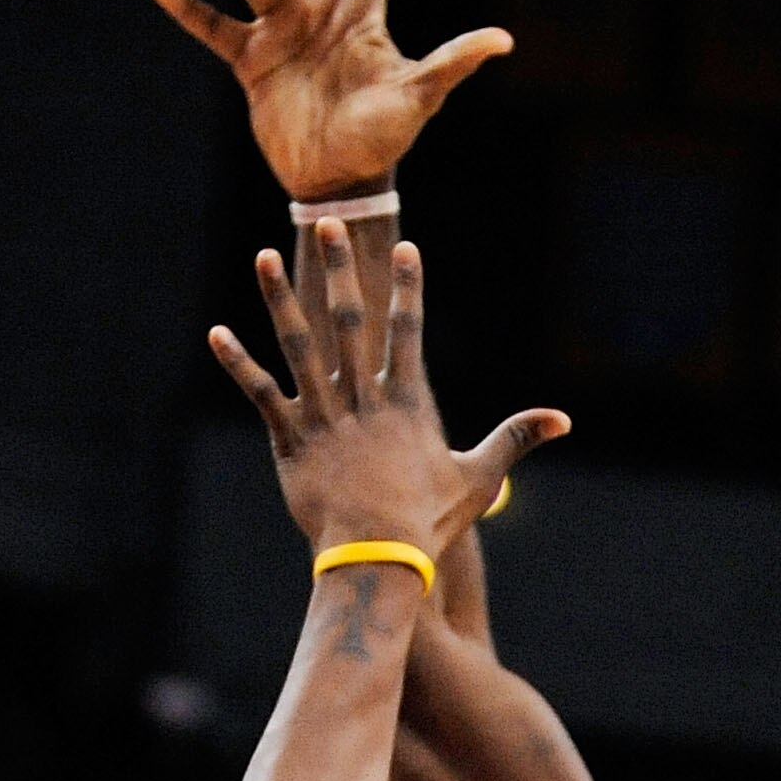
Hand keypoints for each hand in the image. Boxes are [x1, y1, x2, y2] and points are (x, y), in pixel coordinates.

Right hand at [152, 0, 511, 200]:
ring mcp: (282, 31)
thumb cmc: (384, 138)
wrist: (337, 179)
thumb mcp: (418, 96)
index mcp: (361, 11)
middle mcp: (318, 9)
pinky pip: (214, 28)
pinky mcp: (251, 60)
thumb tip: (504, 40)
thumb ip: (452, 62)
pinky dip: (189, 10)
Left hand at [211, 223, 567, 563]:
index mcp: (406, 402)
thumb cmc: (429, 520)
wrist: (377, 556)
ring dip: (280, 298)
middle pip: (349, 320)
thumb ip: (515, 438)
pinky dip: (238, 364)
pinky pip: (261, 393)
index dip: (409, 288)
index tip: (406, 247)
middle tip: (329, 224)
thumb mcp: (478, 476)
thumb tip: (563, 419)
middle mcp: (362, 399)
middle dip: (340, 268)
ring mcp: (323, 416)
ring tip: (266, 255)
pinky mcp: (291, 439)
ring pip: (299, 345)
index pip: (408, 331)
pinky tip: (217, 334)